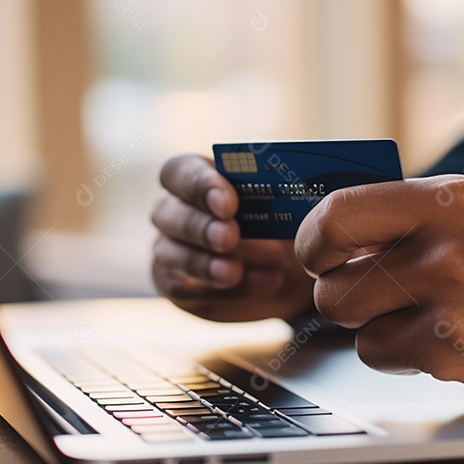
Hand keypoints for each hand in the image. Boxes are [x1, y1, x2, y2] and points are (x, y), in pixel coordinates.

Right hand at [151, 154, 315, 321]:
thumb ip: (277, 195)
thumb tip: (298, 193)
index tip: (229, 203)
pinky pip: (182, 289)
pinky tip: (258, 287)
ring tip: (235, 273)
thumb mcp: (283, 208)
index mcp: (196, 178)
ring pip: (168, 253)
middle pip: (166, 213)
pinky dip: (217, 291)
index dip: (198, 185)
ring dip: (204, 263)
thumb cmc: (277, 226)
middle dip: (201, 226)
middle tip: (231, 237)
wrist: (285, 272)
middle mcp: (174, 211)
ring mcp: (169, 249)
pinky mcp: (176, 285)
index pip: (178, 172)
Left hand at [294, 175, 463, 399]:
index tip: (319, 256)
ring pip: (353, 325)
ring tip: (422, 316)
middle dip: (344, 296)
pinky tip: (445, 340)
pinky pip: (383, 355)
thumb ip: (406, 213)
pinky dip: (403, 353)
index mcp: (447, 200)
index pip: (337, 215)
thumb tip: (326, 230)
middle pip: (332, 285)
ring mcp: (451, 303)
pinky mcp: (455, 352)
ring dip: (375, 327)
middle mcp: (445, 247)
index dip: (312, 243)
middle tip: (377, 294)